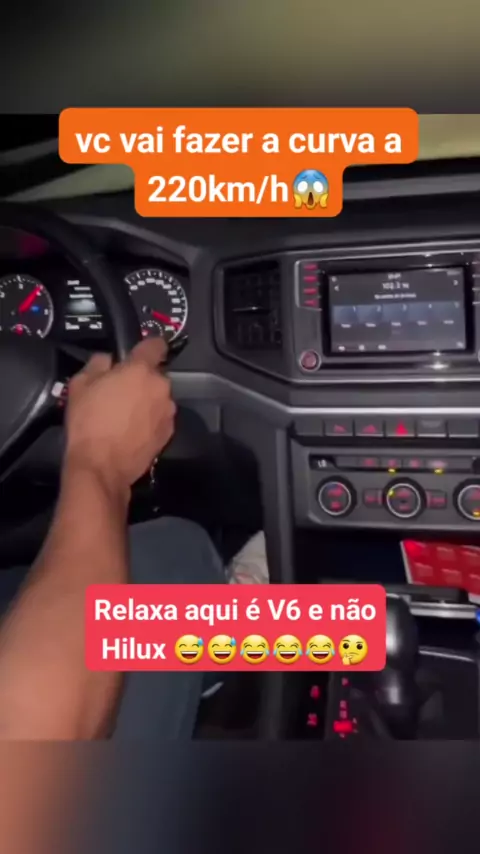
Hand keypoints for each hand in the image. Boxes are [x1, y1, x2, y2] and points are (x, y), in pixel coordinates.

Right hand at [65, 338, 175, 489]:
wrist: (101, 466)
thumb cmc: (88, 421)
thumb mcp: (80, 384)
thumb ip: (98, 363)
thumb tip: (108, 359)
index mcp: (141, 370)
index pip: (156, 345)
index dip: (147, 347)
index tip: (137, 355)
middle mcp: (161, 387)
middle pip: (155, 375)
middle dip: (141, 380)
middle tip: (120, 393)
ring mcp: (168, 412)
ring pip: (158, 398)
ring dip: (147, 401)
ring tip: (126, 416)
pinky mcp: (169, 434)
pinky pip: (160, 418)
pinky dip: (151, 421)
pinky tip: (133, 432)